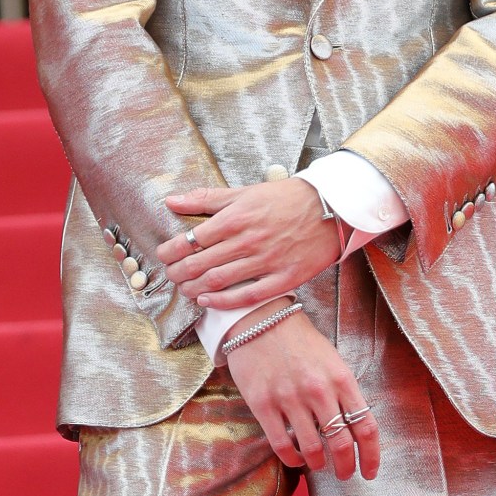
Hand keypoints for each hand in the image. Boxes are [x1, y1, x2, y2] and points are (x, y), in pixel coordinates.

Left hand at [160, 179, 339, 310]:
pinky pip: (247, 296)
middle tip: (171, 277)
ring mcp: (266, 261)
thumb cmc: (286, 199)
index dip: (170, 251)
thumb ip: (206, 198)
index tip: (164, 256)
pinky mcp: (284, 278)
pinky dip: (223, 302)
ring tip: (186, 290)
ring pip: (218, 282)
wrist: (331, 207)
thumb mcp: (244, 192)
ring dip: (194, 289)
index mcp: (235, 217)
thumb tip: (170, 201)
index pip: (190, 239)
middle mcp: (247, 240)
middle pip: (199, 264)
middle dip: (177, 273)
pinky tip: (208, 302)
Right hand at [226, 310, 379, 481]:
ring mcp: (290, 398)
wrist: (260, 320)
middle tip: (344, 474)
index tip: (369, 471)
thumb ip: (344, 393)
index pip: (366, 427)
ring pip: (312, 449)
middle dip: (345, 466)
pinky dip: (292, 459)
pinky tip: (296, 460)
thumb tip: (353, 429)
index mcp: (341, 379)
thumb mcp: (332, 361)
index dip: (371, 456)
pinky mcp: (263, 404)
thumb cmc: (300, 342)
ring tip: (318, 465)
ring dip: (318, 464)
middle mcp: (319, 391)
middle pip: (341, 443)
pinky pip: (282, 444)